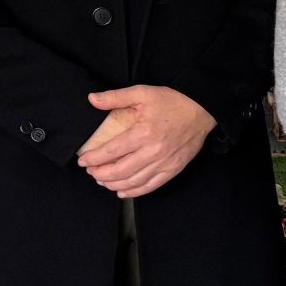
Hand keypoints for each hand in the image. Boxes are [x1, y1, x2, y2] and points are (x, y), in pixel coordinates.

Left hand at [77, 86, 214, 196]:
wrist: (202, 110)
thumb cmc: (172, 101)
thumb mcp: (143, 93)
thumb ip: (116, 97)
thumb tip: (92, 99)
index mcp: (143, 133)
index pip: (112, 151)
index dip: (94, 158)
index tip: (83, 161)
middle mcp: (153, 151)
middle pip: (120, 170)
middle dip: (101, 174)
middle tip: (91, 172)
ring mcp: (164, 163)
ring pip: (134, 181)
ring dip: (114, 184)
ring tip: (102, 181)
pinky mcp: (173, 169)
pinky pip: (151, 186)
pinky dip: (135, 192)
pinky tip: (122, 191)